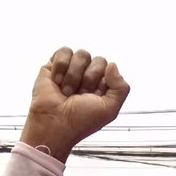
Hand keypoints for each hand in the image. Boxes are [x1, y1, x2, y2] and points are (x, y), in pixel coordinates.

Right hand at [20, 47, 129, 161]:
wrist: (54, 124)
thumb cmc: (80, 121)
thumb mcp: (110, 109)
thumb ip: (121, 88)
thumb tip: (112, 65)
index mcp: (103, 87)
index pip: (110, 68)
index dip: (102, 81)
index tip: (93, 96)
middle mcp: (88, 77)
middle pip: (98, 60)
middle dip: (89, 79)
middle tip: (79, 95)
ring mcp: (71, 71)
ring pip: (81, 54)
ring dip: (74, 75)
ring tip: (66, 92)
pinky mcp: (54, 67)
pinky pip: (64, 52)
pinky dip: (61, 67)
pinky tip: (57, 82)